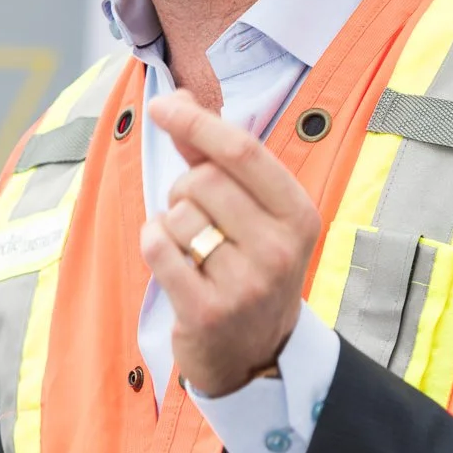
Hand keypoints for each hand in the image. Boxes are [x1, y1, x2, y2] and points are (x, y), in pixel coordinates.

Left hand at [141, 89, 323, 397]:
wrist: (256, 354)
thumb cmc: (248, 266)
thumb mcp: (252, 211)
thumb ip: (215, 156)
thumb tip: (178, 98)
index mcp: (298, 214)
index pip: (242, 150)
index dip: (196, 121)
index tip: (162, 105)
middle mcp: (280, 248)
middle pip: (204, 180)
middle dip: (185, 190)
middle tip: (197, 219)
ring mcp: (247, 283)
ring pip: (178, 214)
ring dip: (171, 223)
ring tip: (193, 249)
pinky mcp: (208, 312)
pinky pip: (158, 247)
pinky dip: (154, 243)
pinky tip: (172, 261)